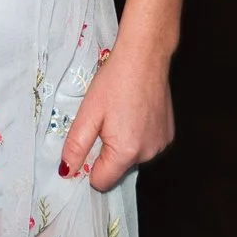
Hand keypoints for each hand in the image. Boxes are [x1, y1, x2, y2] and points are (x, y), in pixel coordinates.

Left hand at [61, 34, 176, 190]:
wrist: (145, 55)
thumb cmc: (114, 81)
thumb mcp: (88, 112)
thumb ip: (76, 146)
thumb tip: (66, 171)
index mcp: (126, 152)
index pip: (102, 181)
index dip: (89, 166)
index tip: (88, 142)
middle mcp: (148, 154)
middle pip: (118, 169)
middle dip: (107, 152)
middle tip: (105, 120)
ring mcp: (162, 144)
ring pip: (132, 158)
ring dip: (123, 144)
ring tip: (121, 113)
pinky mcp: (169, 134)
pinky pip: (146, 146)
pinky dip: (138, 135)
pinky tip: (135, 112)